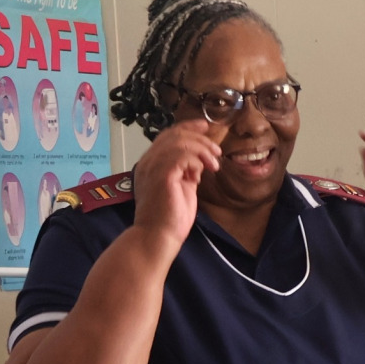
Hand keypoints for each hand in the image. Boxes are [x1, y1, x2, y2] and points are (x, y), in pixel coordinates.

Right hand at [131, 121, 222, 250]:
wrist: (158, 237)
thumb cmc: (169, 219)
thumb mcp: (181, 188)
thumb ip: (186, 173)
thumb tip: (198, 163)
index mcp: (151, 164)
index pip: (168, 135)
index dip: (187, 127)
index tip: (205, 126)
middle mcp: (148, 162)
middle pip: (174, 134)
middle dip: (199, 138)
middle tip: (216, 150)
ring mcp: (153, 167)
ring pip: (180, 142)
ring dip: (201, 150)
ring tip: (213, 164)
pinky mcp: (161, 174)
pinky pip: (181, 154)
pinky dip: (196, 161)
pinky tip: (200, 174)